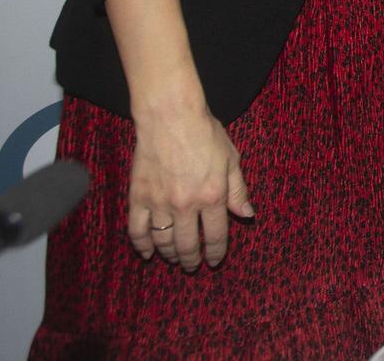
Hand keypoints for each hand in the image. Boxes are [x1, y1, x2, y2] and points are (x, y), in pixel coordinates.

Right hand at [127, 110, 252, 270]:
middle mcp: (186, 204)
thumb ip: (238, 190)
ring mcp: (159, 203)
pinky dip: (141, 245)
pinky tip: (147, 252)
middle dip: (192, 259)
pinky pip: (137, 230)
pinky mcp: (138, 197)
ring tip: (174, 259)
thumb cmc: (205, 134)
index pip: (216, 235)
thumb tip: (247, 215)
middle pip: (188, 244)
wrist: (171, 118)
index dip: (216, 252)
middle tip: (193, 265)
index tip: (214, 261)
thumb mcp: (231, 160)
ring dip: (169, 254)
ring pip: (163, 241)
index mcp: (212, 196)